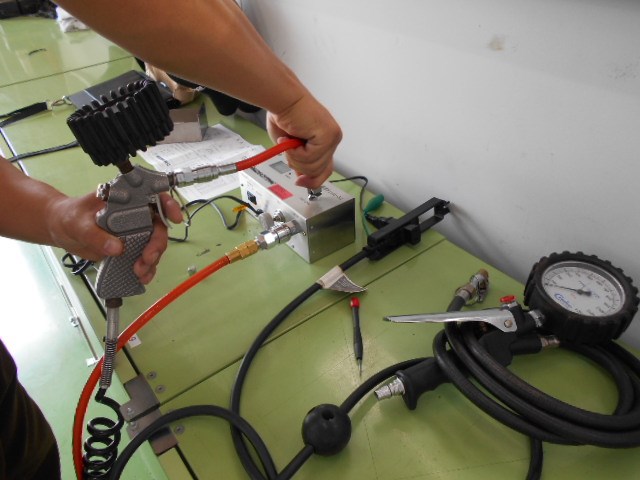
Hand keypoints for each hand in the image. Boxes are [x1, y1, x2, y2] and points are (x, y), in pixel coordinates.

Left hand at [47, 192, 182, 283]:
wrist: (61, 230)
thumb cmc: (69, 216)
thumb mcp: (78, 223)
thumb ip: (96, 235)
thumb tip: (117, 249)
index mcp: (125, 199)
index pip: (152, 196)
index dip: (168, 204)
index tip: (174, 217)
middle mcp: (135, 213)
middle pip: (158, 226)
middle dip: (157, 243)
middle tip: (147, 258)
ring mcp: (135, 231)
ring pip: (154, 244)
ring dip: (152, 259)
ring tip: (139, 271)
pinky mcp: (131, 247)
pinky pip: (145, 258)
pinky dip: (147, 269)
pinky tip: (142, 277)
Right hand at [266, 93, 341, 188]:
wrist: (282, 99)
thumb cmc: (284, 115)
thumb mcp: (291, 146)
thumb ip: (301, 161)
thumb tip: (303, 179)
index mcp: (325, 141)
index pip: (325, 170)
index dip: (312, 181)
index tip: (299, 182)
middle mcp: (332, 139)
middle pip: (318, 171)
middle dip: (298, 165)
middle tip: (288, 148)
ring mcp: (332, 138)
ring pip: (313, 167)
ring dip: (295, 157)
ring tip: (288, 140)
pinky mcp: (328, 136)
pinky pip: (310, 158)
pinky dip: (296, 151)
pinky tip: (291, 137)